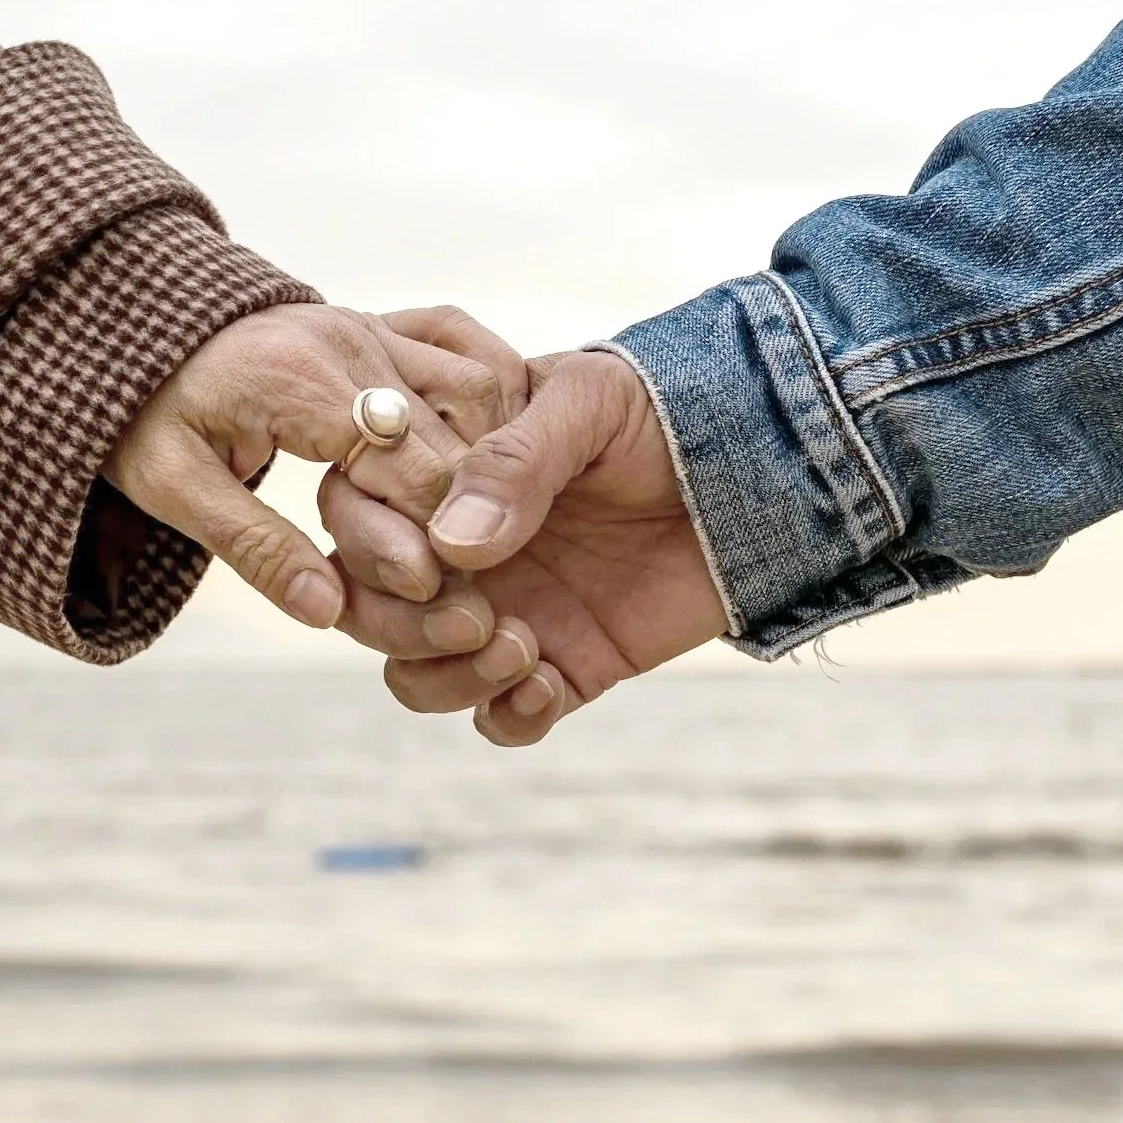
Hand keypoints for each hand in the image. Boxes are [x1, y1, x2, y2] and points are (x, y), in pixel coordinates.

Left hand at [103, 304, 508, 653]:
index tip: (443, 594)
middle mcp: (351, 341)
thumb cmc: (146, 415)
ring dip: (488, 461)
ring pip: (478, 388)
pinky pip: (465, 352)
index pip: (408, 466)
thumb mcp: (173, 489)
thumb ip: (255, 548)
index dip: (437, 538)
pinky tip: (488, 461)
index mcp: (301, 382)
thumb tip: (328, 612)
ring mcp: (372, 326)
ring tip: (481, 532)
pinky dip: (488, 408)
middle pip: (456, 434)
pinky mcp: (382, 324)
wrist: (131, 329)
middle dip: (471, 513)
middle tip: (476, 582)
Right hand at [382, 347, 731, 744]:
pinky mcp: (563, 665)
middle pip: (367, 607)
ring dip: (450, 678)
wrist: (767, 470)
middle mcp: (458, 548)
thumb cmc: (668, 412)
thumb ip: (515, 460)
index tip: (426, 561)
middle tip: (478, 616)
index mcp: (443, 475)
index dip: (371, 548)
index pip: (355, 514)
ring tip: (521, 650)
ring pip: (416, 672)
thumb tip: (452, 544)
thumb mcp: (588, 405)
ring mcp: (505, 609)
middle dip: (402, 625)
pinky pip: (500, 717)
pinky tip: (548, 686)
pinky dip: (508, 716)